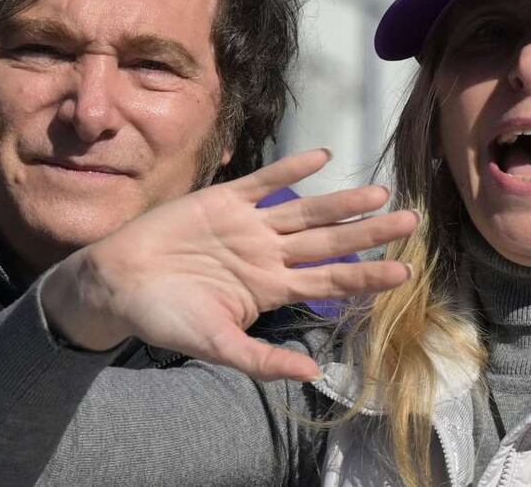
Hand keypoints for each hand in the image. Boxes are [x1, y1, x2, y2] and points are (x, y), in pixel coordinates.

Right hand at [41, 149, 416, 381]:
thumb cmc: (165, 319)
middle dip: (369, 233)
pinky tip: (322, 157)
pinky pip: (265, 181)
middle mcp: (268, 254)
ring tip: (379, 193)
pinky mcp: (225, 200)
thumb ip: (262, 360)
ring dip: (342, 202)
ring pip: (306, 211)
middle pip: (329, 242)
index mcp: (271, 287)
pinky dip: (291, 169)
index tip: (405, 272)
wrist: (118, 284)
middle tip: (411, 222)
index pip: (331, 281)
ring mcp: (249, 225)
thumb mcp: (217, 344)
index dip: (367, 276)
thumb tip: (313, 373)